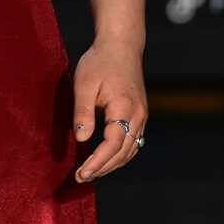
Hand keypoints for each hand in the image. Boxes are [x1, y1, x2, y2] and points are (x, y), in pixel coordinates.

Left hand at [72, 35, 146, 180]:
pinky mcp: (140, 115)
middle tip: (81, 178)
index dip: (97, 162)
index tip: (81, 173)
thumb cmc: (99, 62)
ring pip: (130, 150)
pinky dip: (120, 155)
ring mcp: (142, 116)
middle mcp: (138, 115)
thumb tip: (81, 139)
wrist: (121, 46)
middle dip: (103, 168)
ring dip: (112, 164)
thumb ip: (83, 112)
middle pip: (123, 152)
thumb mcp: (84, 84)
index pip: (112, 144)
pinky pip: (133, 142)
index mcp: (124, 107)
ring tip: (91, 173)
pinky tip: (106, 160)